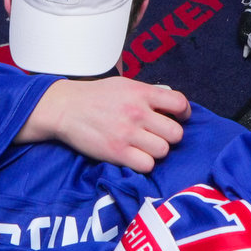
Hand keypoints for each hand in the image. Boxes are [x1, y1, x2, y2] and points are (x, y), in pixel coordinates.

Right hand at [20, 77, 188, 171]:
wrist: (66, 108)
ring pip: (163, 151)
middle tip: (158, 134)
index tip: (179, 117)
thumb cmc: (96, 96)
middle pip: (175, 133)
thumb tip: (170, 102)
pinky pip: (147, 165)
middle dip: (170, 135)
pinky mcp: (117, 153)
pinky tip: (135, 155)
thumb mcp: (124, 85)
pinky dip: (143, 163)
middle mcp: (137, 112)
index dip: (184, 113)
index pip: (179, 103)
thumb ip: (148, 93)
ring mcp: (127, 133)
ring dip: (156, 151)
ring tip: (145, 146)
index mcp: (141, 92)